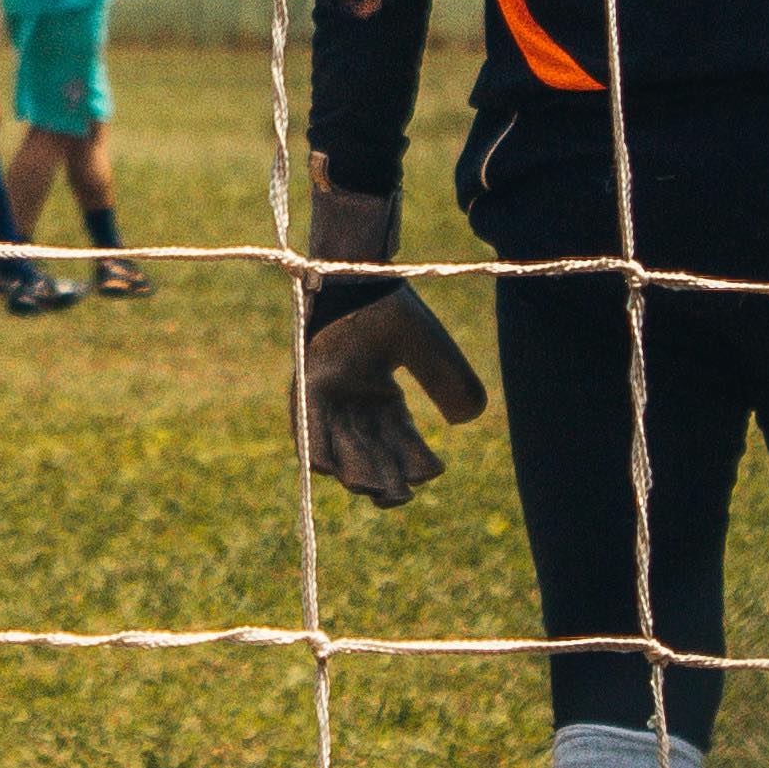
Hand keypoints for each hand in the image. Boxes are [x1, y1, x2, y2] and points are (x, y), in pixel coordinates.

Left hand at [295, 173, 485, 508]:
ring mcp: (326, 396)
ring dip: (353, 471)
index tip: (434, 473)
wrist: (355, 269)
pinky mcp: (304, 384)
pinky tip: (327, 469)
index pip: (402, 441)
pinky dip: (315, 447)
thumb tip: (463, 423)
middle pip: (371, 453)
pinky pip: (306, 425)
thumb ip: (450, 381)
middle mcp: (353, 402)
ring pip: (339, 447)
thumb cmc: (388, 304)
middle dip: (385, 478)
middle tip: (399, 499)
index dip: (417, 460)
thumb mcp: (428, 349)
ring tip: (370, 490)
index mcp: (381, 396)